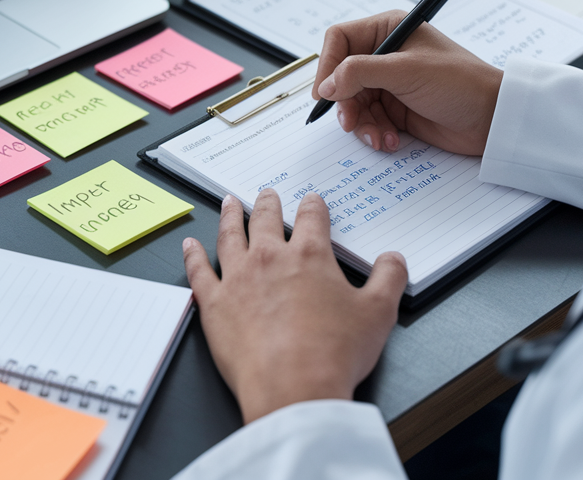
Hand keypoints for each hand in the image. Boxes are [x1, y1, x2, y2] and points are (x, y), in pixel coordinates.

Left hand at [183, 190, 406, 423]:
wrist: (293, 388)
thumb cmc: (335, 353)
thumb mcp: (379, 314)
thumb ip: (388, 278)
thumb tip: (393, 258)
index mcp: (309, 256)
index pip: (312, 218)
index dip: (313, 206)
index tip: (312, 201)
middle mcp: (269, 259)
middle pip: (265, 220)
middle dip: (267, 204)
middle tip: (267, 194)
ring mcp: (238, 279)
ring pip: (229, 236)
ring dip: (229, 216)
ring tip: (229, 203)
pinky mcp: (214, 304)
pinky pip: (198, 271)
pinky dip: (192, 255)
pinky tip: (189, 245)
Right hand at [311, 10, 502, 154]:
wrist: (493, 118)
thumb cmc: (460, 83)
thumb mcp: (406, 71)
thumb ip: (360, 73)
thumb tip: (326, 86)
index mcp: (387, 30)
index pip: (338, 40)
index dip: (327, 65)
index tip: (325, 93)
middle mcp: (384, 55)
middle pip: (340, 76)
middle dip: (345, 103)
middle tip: (351, 122)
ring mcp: (389, 83)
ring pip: (351, 103)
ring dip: (361, 123)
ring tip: (379, 136)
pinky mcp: (395, 109)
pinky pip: (368, 121)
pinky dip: (374, 132)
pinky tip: (391, 140)